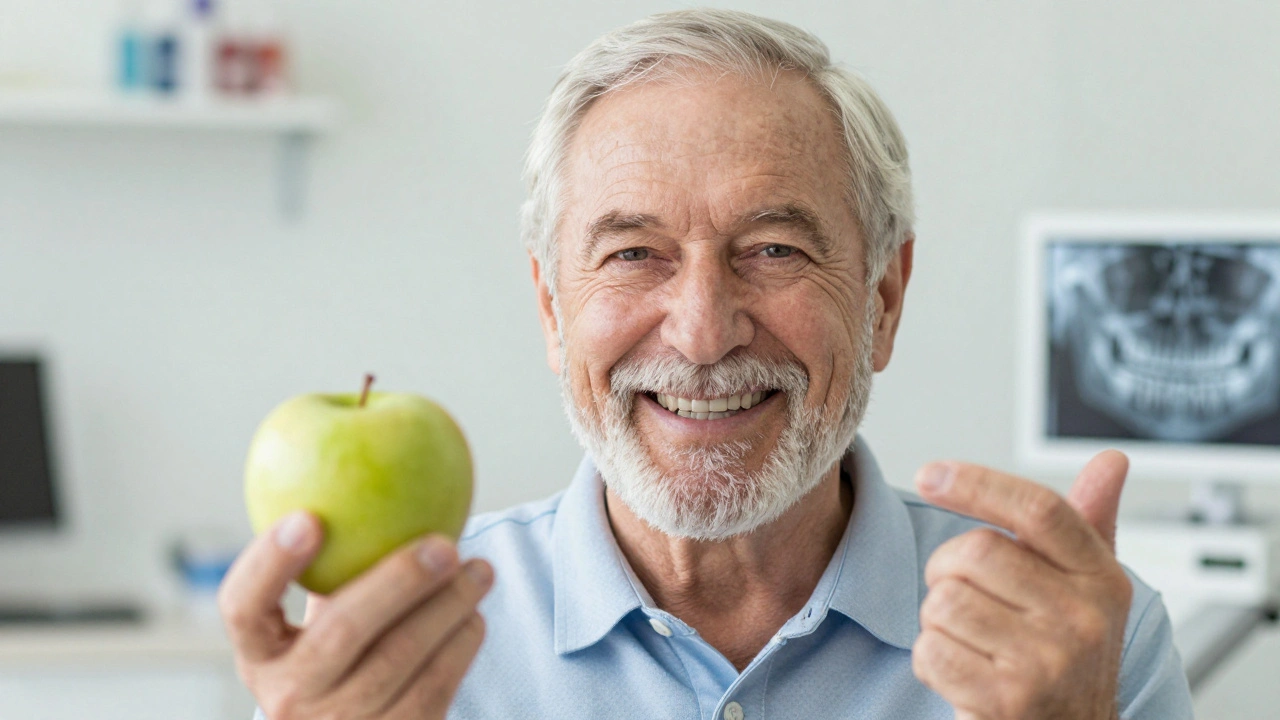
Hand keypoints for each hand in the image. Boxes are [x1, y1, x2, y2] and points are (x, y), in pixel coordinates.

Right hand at [217, 512, 492, 719]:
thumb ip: (336, 560)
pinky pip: (435, 685)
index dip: (269, 562)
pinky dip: (461, 642)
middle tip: (445, 544)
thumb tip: (382, 459)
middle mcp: (289, 695)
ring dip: (448, 606)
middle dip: (399, 581)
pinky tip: (474, 613)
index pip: (242, 606)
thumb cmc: (346, 645)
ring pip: (399, 659)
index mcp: (260, 651)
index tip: (309, 517)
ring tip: (480, 570)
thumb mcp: (323, 612)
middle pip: (340, 632)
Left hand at [911, 451, 1132, 719]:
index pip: (1037, 509)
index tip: (931, 474)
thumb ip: (1090, 523)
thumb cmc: (1066, 658)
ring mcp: (1049, 661)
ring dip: (938, 621)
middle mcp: (1084, 619)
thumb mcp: (1088, 590)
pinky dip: (931, 661)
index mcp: (1102, 579)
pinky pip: (930, 650)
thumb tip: (1111, 461)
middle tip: (966, 598)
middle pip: (973, 551)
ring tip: (972, 642)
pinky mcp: (1009, 700)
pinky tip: (963, 673)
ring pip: (944, 601)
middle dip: (947, 570)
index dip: (977, 483)